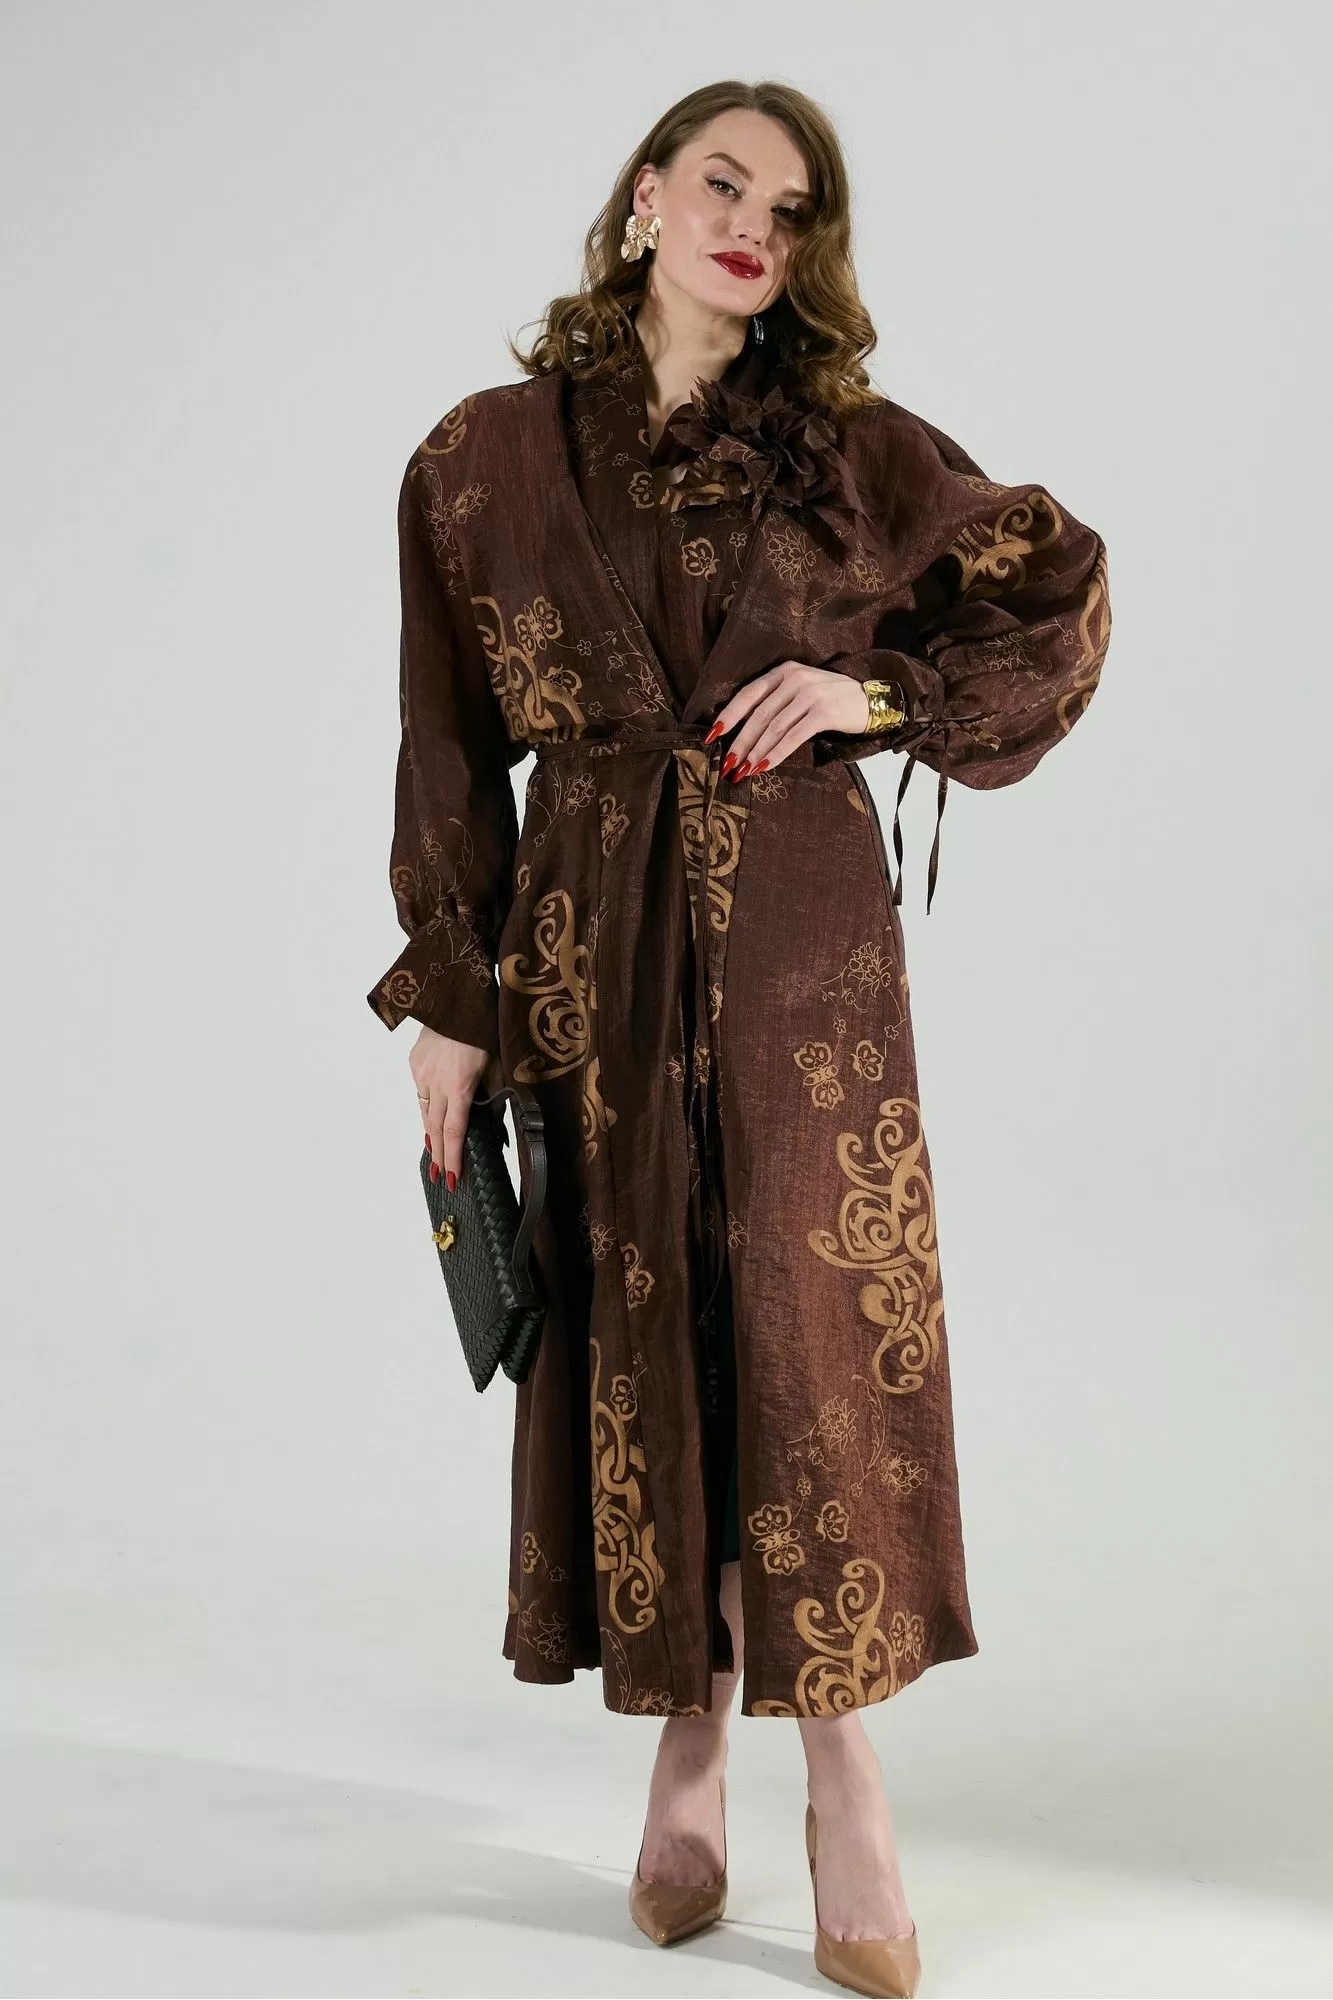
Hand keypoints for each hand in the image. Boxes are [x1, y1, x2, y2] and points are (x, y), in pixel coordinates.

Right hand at [409, 1028, 495, 1188]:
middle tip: (440, 1178)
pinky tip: (432, 1117)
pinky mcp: (414, 1063)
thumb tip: (496, 1123)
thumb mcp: (499, 1065)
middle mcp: (436, 1083)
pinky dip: (427, 1106)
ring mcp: (421, 1073)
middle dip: (438, 1157)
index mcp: (460, 1086)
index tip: (452, 1178)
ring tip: (435, 1155)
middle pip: (434, 1129)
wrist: (456, 999)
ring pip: (424, 1111)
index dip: (453, 1158)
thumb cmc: (484, 1030)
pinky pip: (420, 1091)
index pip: (454, 1132)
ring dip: (430, 1135)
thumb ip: (496, 1096)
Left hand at [704, 661, 869, 775]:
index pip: (748, 695)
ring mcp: (809, 694)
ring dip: (755, 752)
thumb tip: (745, 733)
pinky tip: (765, 767)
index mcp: (784, 672)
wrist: (871, 700)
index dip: (728, 716)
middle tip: (727, 764)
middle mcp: (794, 679)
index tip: (712, 736)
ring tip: (743, 770)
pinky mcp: (823, 712)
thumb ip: (776, 702)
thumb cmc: (832, 700)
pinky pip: (793, 736)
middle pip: (758, 715)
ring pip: (773, 728)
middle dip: (740, 742)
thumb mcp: (801, 691)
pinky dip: (776, 753)